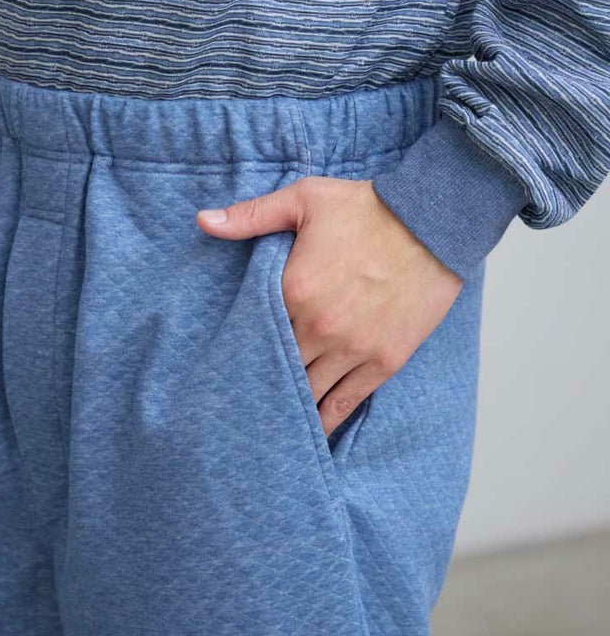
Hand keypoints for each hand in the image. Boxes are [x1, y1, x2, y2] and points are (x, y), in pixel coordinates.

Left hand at [197, 177, 463, 436]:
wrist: (434, 221)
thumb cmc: (367, 207)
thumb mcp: (304, 199)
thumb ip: (251, 215)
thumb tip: (202, 221)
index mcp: (293, 290)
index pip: (253, 331)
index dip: (241, 345)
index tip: (226, 358)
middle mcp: (318, 327)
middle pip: (276, 367)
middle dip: (260, 379)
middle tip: (239, 399)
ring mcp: (353, 349)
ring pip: (308, 392)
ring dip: (289, 406)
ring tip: (269, 424)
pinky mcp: (384, 361)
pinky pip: (346, 402)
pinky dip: (326, 421)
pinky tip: (309, 435)